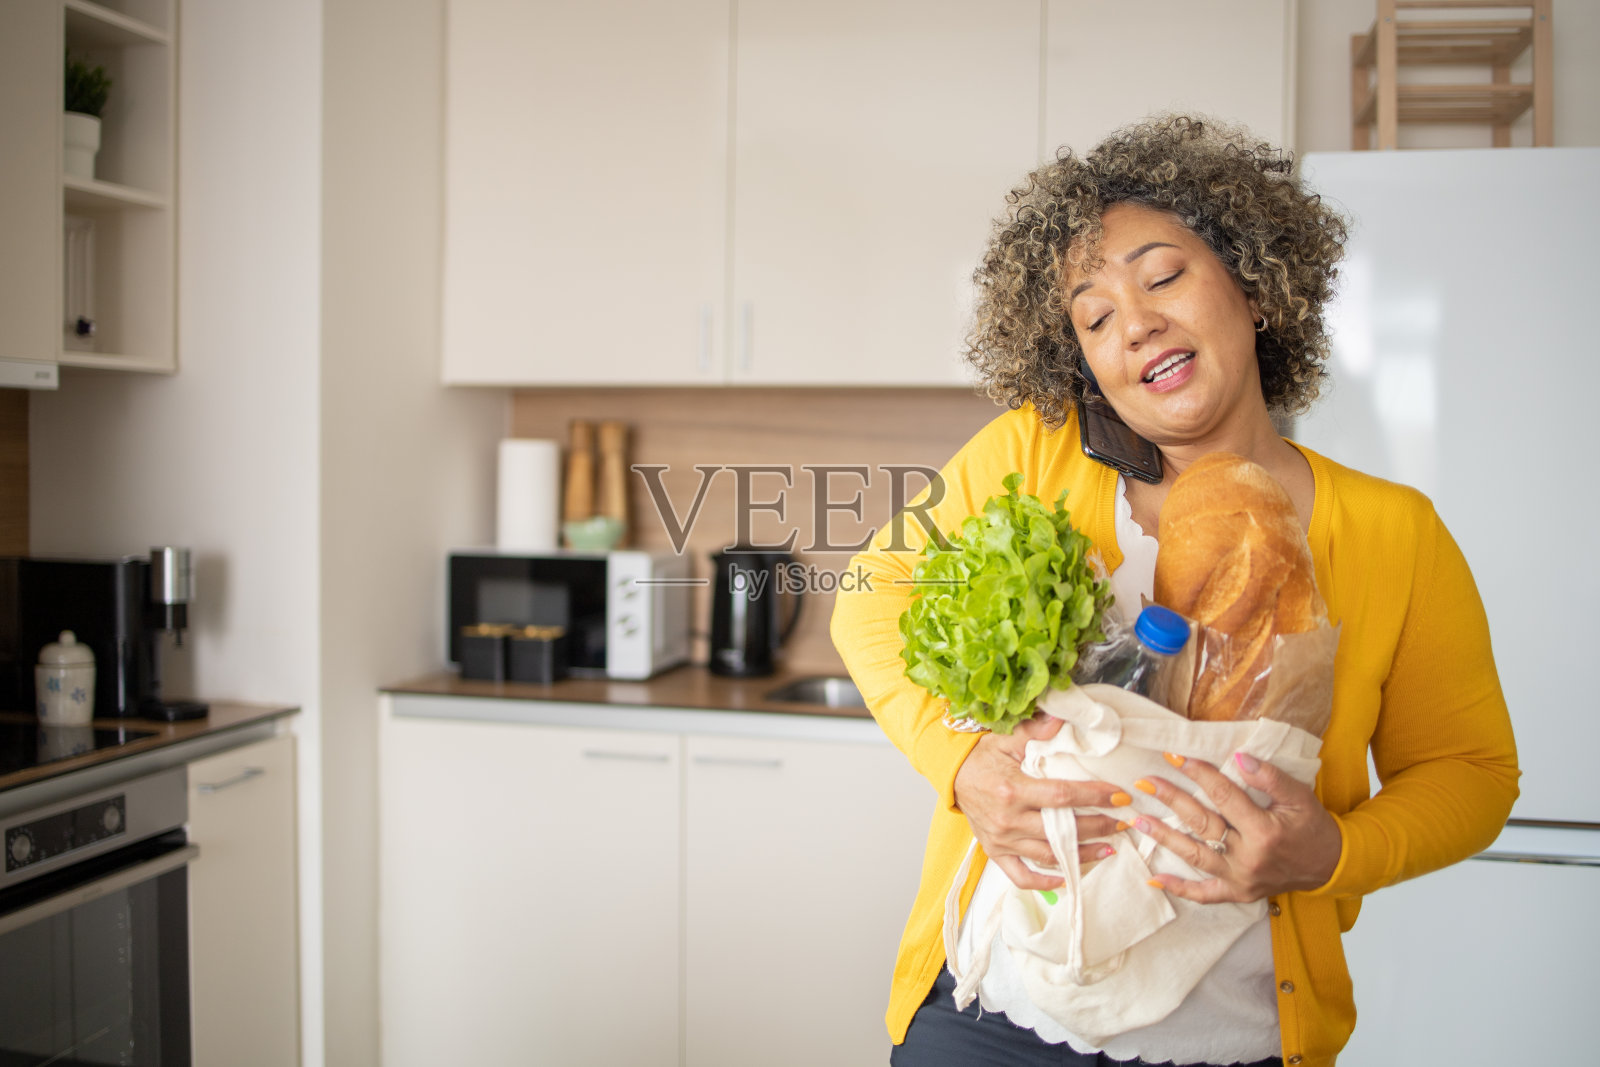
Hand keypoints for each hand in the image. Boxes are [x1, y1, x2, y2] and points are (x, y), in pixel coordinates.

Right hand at [953, 712, 1122, 890]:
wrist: (951, 774)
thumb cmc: (981, 756)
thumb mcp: (1006, 738)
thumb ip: (1035, 730)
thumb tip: (1064, 719)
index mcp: (1012, 790)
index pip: (1062, 796)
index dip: (1094, 797)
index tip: (1120, 797)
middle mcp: (1008, 820)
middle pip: (1062, 830)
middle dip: (1098, 827)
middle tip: (1123, 823)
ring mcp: (1002, 840)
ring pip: (1049, 855)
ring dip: (1082, 855)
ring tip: (1109, 848)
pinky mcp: (996, 852)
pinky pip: (1022, 876)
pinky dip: (1045, 882)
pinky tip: (1068, 877)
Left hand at [1135, 752, 1342, 902]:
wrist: (1331, 864)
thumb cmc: (1313, 826)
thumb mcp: (1299, 796)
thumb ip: (1269, 777)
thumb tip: (1238, 758)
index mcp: (1265, 831)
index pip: (1224, 796)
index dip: (1199, 774)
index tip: (1174, 756)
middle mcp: (1249, 858)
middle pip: (1202, 824)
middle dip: (1172, 800)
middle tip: (1146, 783)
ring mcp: (1241, 879)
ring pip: (1195, 856)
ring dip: (1165, 837)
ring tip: (1138, 820)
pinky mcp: (1238, 893)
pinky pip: (1205, 894)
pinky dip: (1180, 889)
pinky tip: (1155, 880)